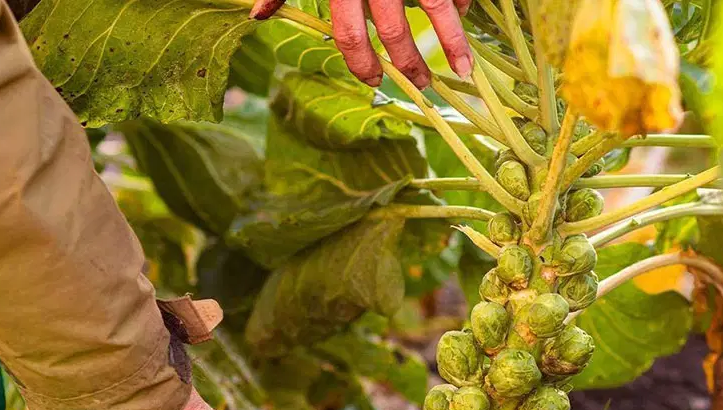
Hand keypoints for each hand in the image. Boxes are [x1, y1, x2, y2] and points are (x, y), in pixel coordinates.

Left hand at [251, 0, 473, 88]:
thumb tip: (259, 16)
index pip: (350, 36)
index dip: (362, 65)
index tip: (374, 82)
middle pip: (394, 33)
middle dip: (410, 66)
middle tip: (424, 87)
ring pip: (437, 9)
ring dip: (454, 44)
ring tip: (463, 70)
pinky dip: (462, 1)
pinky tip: (463, 13)